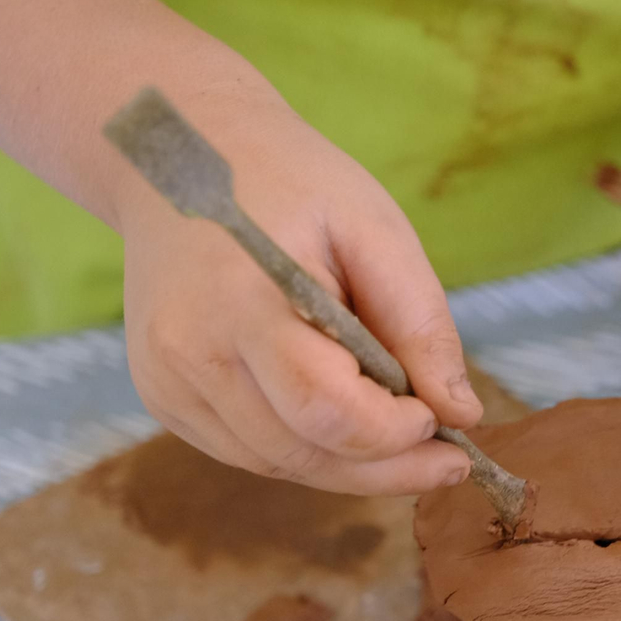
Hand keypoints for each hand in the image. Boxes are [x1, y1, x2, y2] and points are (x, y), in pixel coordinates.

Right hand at [118, 97, 482, 494]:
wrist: (180, 152)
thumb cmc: (291, 182)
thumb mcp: (374, 229)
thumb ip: (419, 322)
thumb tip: (459, 416)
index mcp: (240, 301)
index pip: (323, 407)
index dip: (392, 434)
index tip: (442, 423)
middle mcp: (187, 352)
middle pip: (301, 450)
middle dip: (383, 467)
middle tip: (445, 462)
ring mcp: (166, 380)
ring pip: (275, 463)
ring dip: (348, 467)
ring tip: (401, 442)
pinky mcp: (162, 395)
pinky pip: (248, 451)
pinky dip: (305, 450)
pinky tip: (343, 424)